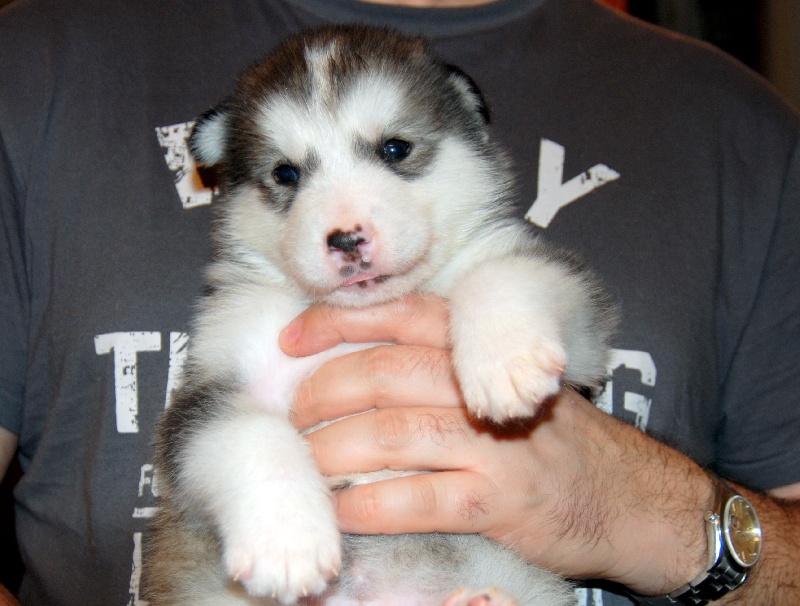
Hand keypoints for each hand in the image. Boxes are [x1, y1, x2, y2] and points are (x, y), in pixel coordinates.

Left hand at [280, 294, 712, 594]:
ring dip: (332, 451)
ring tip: (304, 464)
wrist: (628, 495)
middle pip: (384, 374)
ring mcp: (495, 444)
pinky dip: (369, 505)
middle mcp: (486, 387)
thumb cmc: (550, 437)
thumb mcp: (508, 383)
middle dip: (323, 392)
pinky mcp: (500, 501)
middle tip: (293, 416)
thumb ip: (446, 370)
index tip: (289, 340)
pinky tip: (343, 511)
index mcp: (484, 350)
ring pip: (391, 435)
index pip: (402, 316)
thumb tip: (356, 370)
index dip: (338, 322)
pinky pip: (416, 499)